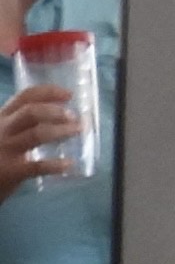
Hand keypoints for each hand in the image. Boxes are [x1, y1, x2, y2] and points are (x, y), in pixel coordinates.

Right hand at [0, 85, 80, 200]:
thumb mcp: (3, 133)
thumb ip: (22, 124)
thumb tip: (62, 117)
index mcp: (2, 118)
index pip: (25, 97)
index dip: (49, 92)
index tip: (69, 94)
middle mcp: (2, 130)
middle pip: (31, 112)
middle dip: (56, 111)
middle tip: (75, 117)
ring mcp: (6, 150)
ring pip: (37, 134)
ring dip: (61, 131)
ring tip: (78, 131)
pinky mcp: (11, 171)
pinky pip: (37, 166)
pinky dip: (55, 165)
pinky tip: (69, 164)